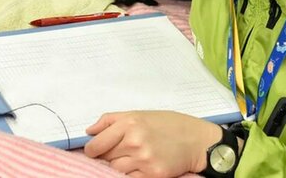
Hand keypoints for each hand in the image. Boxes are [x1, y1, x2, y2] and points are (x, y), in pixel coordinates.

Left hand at [84, 111, 221, 177]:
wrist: (196, 140)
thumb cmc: (167, 124)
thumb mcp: (138, 114)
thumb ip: (110, 120)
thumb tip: (89, 131)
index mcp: (129, 124)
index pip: (97, 144)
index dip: (92, 150)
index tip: (93, 151)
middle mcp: (135, 142)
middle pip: (105, 158)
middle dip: (107, 156)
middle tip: (118, 152)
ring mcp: (144, 160)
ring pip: (116, 170)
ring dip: (119, 166)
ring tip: (131, 158)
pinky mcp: (154, 175)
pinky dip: (131, 174)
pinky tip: (139, 166)